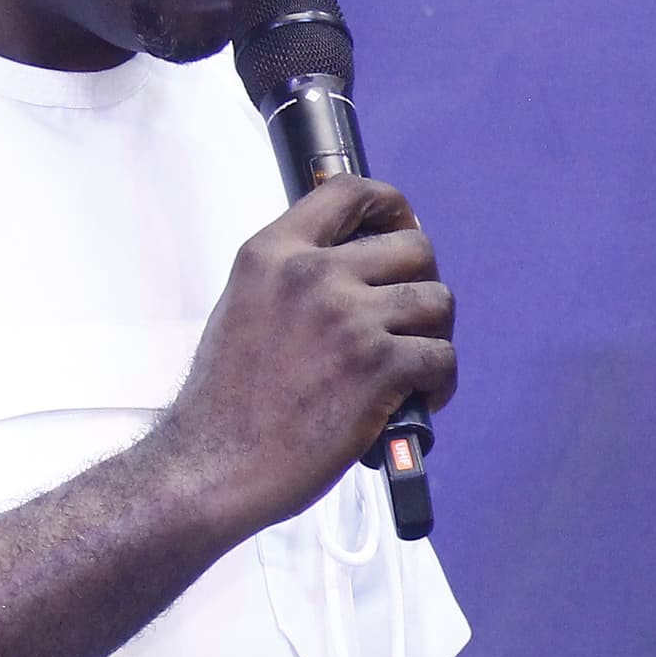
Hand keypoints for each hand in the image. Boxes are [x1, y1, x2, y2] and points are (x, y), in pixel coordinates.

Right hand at [156, 175, 455, 535]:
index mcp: (274, 253)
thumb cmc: (227, 401)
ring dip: (435, 335)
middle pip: (415, 247)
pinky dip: (440, 383)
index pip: (350, 191)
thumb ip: (293, 277)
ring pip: (438, 302)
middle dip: (423, 282)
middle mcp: (312, 275)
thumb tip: (357, 265)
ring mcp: (348, 319)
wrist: (213, 465)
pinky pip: (443, 357)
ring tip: (413, 365)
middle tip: (410, 319)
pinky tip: (416, 400)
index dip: (392, 206)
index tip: (402, 228)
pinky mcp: (378, 366)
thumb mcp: (244, 305)